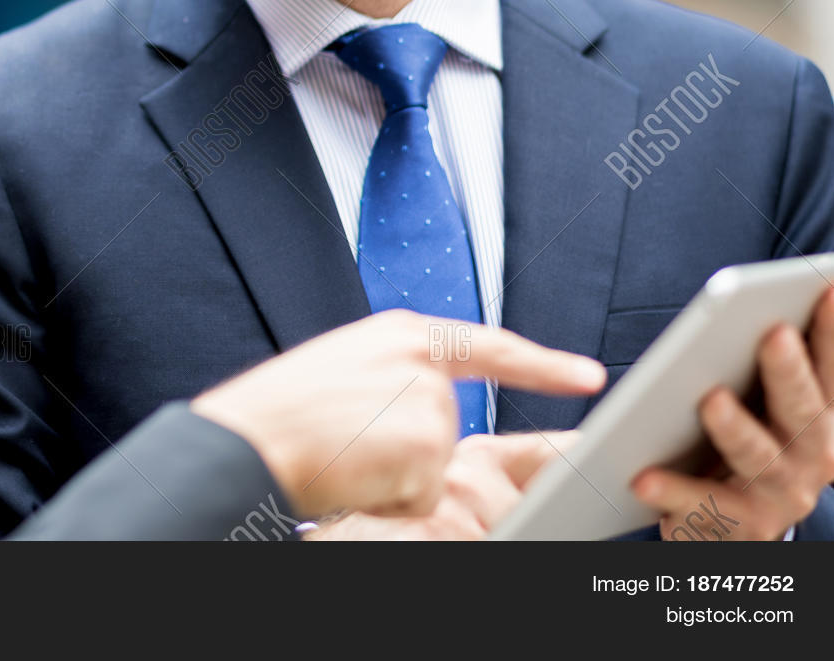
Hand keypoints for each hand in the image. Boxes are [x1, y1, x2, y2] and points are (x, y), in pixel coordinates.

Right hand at [190, 309, 604, 519]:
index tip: (587, 375)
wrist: (246, 440)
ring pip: (435, 466)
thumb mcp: (341, 369)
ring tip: (343, 456)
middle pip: (447, 426)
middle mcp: (420, 361)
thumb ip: (392, 374)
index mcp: (398, 333)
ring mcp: (427, 402)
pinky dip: (389, 499)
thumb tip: (426, 409)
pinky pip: (423, 495)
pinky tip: (353, 475)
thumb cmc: (279, 414)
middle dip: (410, 452)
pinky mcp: (427, 445)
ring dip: (395, 477)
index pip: (485, 346)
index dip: (540, 363)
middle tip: (348, 445)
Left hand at [632, 287, 833, 540]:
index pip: (828, 370)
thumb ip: (766, 369)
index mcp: (818, 421)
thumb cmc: (740, 450)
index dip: (831, 331)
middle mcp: (810, 458)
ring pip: (758, 459)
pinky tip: (643, 477)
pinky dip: (673, 492)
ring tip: (711, 400)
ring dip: (737, 428)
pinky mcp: (738, 527)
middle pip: (803, 411)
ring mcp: (778, 496)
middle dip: (789, 371)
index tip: (827, 288)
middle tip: (773, 334)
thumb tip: (768, 306)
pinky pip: (703, 508)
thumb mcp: (763, 409)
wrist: (732, 532)